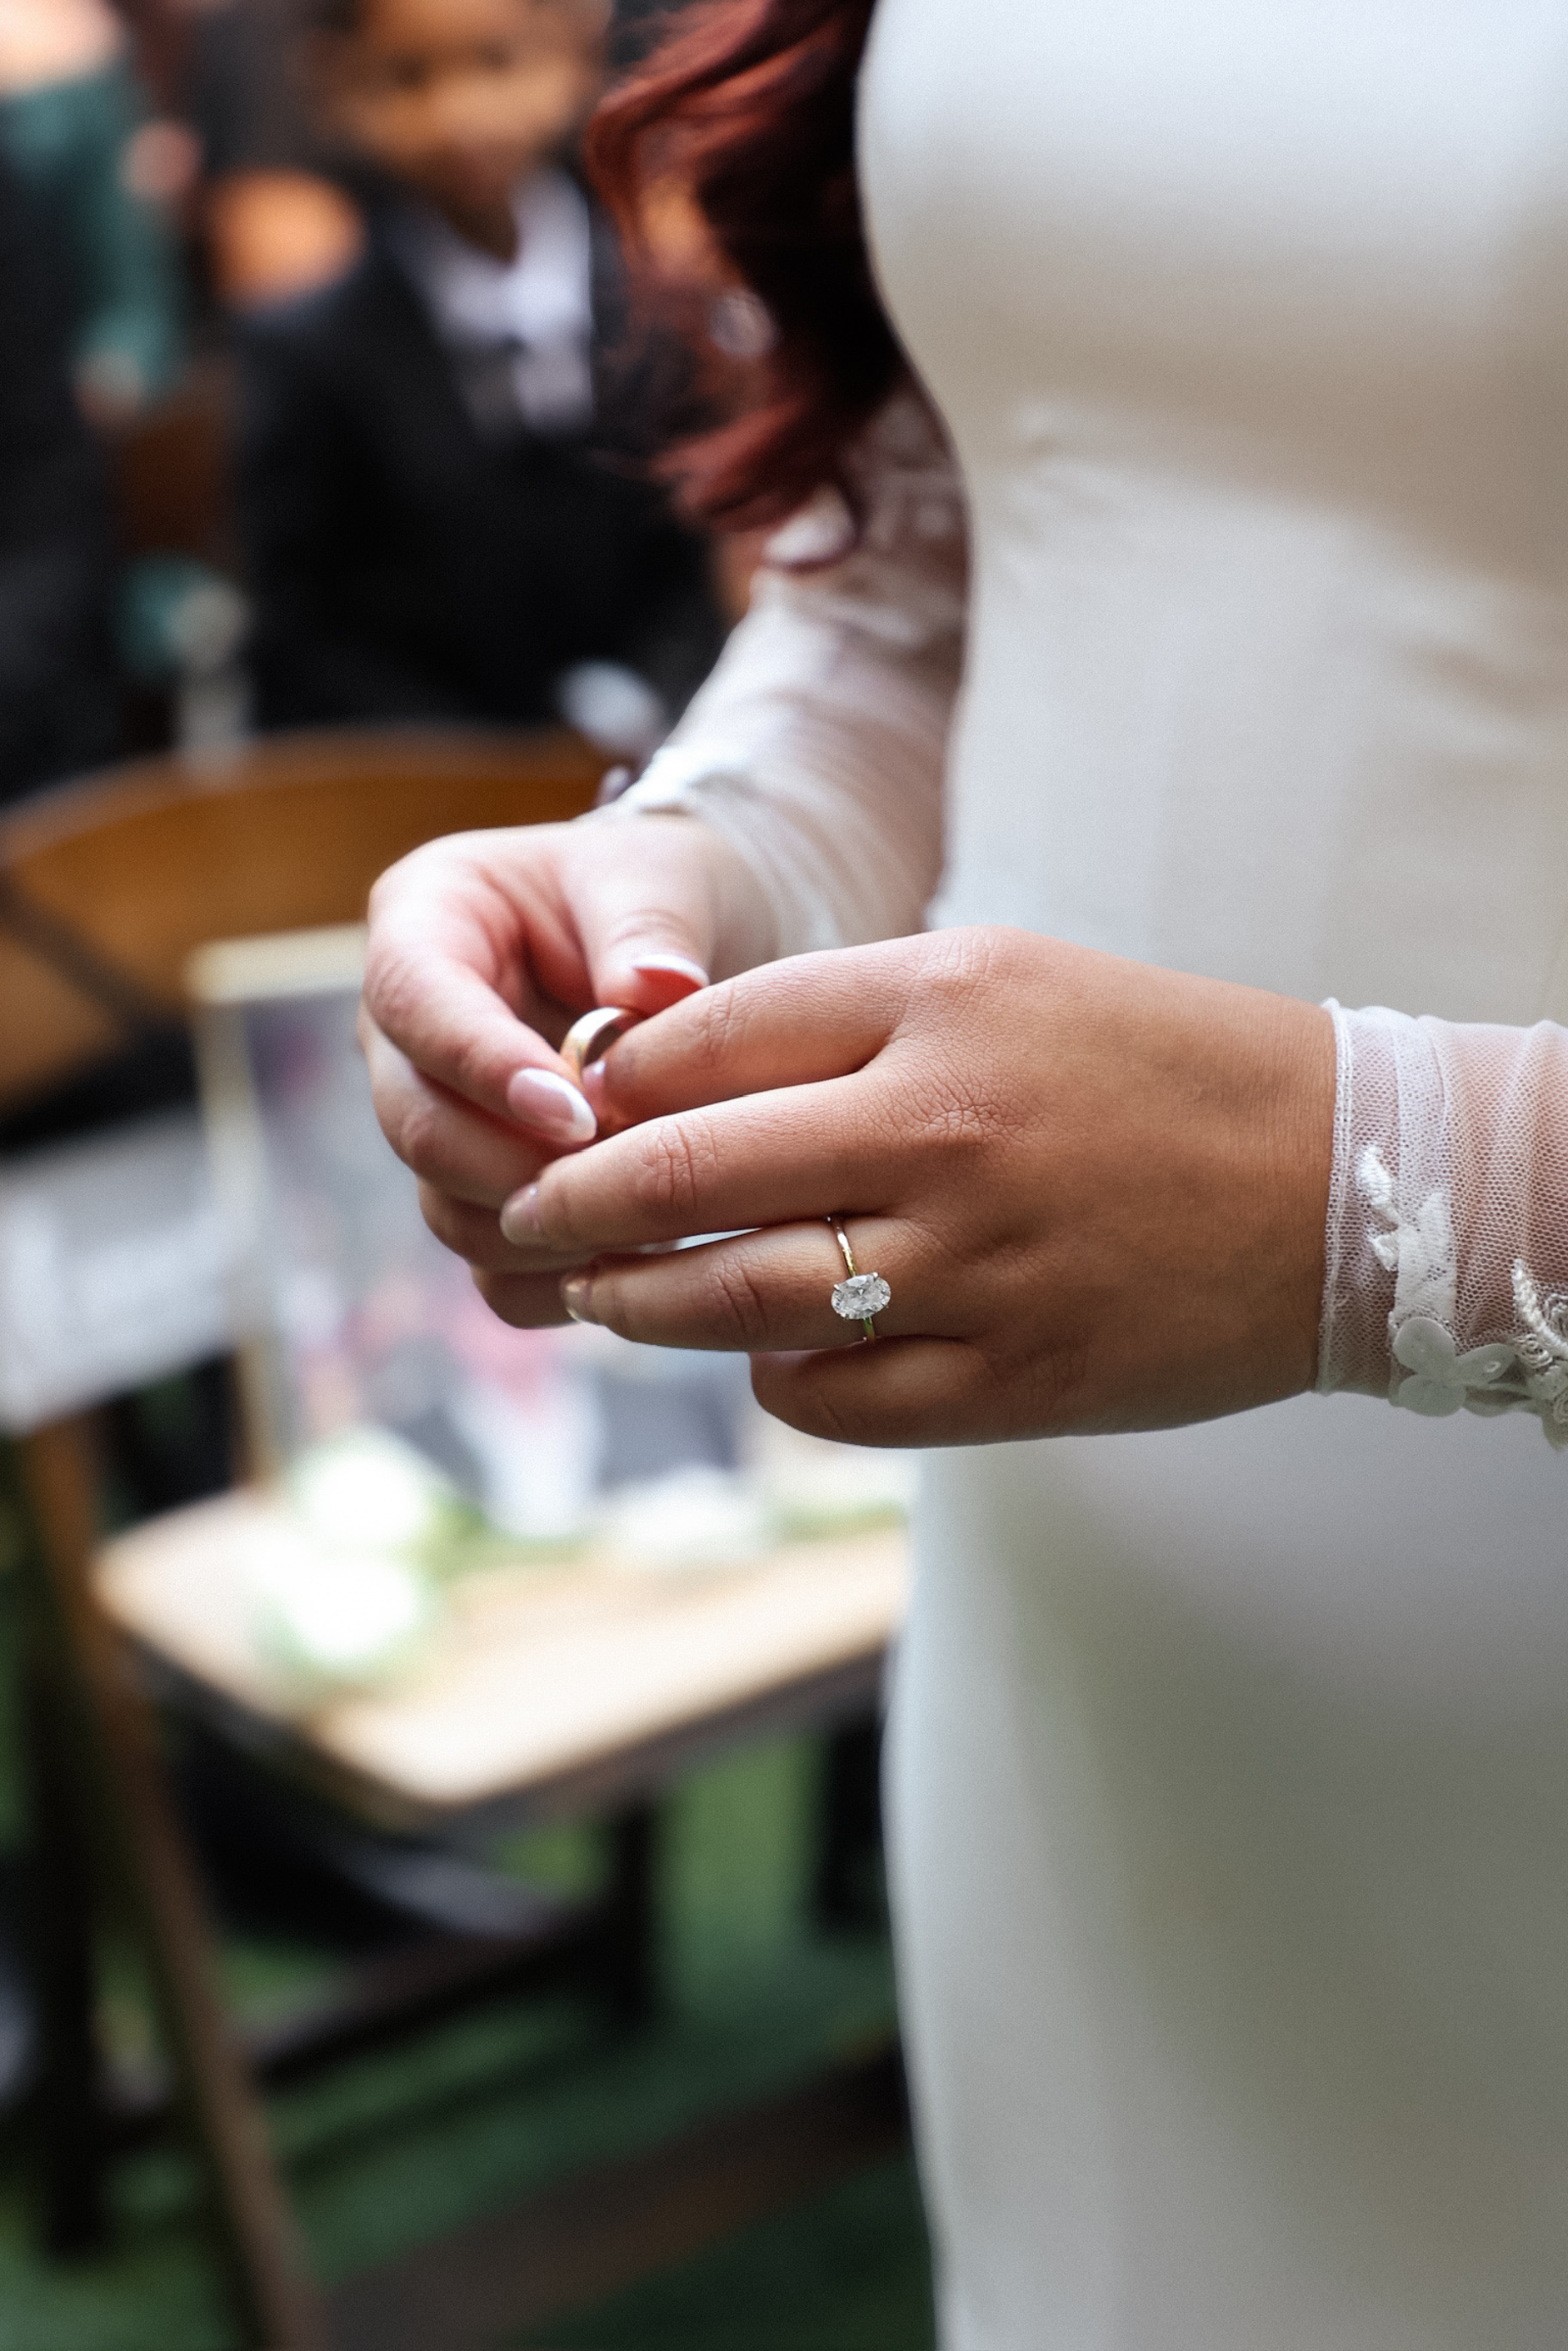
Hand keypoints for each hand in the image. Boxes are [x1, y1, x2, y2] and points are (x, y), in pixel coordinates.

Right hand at [360, 812, 774, 1324]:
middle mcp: (406, 1033)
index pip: (415, 999)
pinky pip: (492, 1272)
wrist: (685, 948)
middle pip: (413, 1123)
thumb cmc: (656, 891)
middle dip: (511, 1167)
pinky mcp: (480, 1196)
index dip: (482, 1067)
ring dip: (541, 1230)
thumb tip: (660, 990)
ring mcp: (436, 1121)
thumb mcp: (659, 877)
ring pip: (447, 1209)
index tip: (573, 1116)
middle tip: (622, 1184)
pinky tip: (642, 1265)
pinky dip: (559, 1281)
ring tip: (648, 1223)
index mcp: (424, 920)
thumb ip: (650, 928)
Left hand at [466, 927, 1335, 1446]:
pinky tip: (764, 1357)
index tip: (558, 1119)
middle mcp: (942, 1131)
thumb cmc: (1154, 1065)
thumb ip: (835, 1016)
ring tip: (603, 1300)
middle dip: (569, 1210)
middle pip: (679, 1178)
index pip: (694, 1047)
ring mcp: (975, 1268)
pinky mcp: (1009, 1382)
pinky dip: (771, 1380)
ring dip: (639, 1308)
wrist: (1345, 1185)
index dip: (596, 1092)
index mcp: (937, 1003)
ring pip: (732, 1303)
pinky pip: (829, 1397)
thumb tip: (654, 1083)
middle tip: (524, 1226)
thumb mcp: (1001, 980)